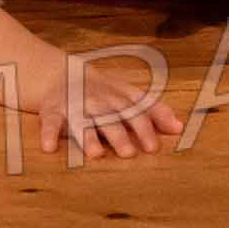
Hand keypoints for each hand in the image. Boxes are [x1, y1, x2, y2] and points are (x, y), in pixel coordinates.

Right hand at [35, 52, 182, 161]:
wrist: (60, 74)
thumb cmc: (102, 92)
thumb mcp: (128, 96)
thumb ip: (153, 111)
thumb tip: (180, 127)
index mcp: (117, 95)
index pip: (134, 108)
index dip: (144, 125)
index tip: (154, 146)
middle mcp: (98, 99)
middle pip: (109, 116)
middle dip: (119, 134)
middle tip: (129, 153)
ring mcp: (74, 104)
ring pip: (81, 120)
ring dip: (88, 136)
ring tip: (95, 153)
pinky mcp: (52, 111)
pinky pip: (49, 122)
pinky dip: (48, 133)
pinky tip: (50, 147)